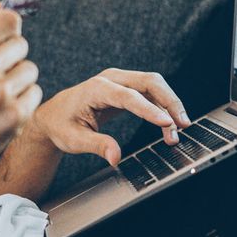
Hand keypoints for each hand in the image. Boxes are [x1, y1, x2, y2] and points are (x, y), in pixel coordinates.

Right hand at [0, 2, 41, 187]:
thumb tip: (1, 5)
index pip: (10, 19)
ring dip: (17, 81)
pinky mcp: (15, 116)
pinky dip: (22, 102)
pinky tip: (0, 111)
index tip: (3, 40)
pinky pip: (34, 94)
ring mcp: (0, 92)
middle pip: (21, 45)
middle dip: (10, 59)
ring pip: (30, 70)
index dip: (8, 30)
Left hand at [29, 68, 190, 165]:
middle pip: (149, 82)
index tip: (167, 123)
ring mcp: (119, 81)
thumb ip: (96, 145)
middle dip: (170, 102)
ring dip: (169, 106)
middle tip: (183, 125)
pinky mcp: (125, 88)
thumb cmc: (61, 125)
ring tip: (177, 132)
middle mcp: (110, 79)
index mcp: (96, 89)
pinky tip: (168, 126)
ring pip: (153, 86)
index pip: (129, 97)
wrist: (53, 116)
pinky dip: (162, 108)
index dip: (150, 110)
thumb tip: (115, 158)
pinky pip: (149, 94)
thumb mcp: (74, 139)